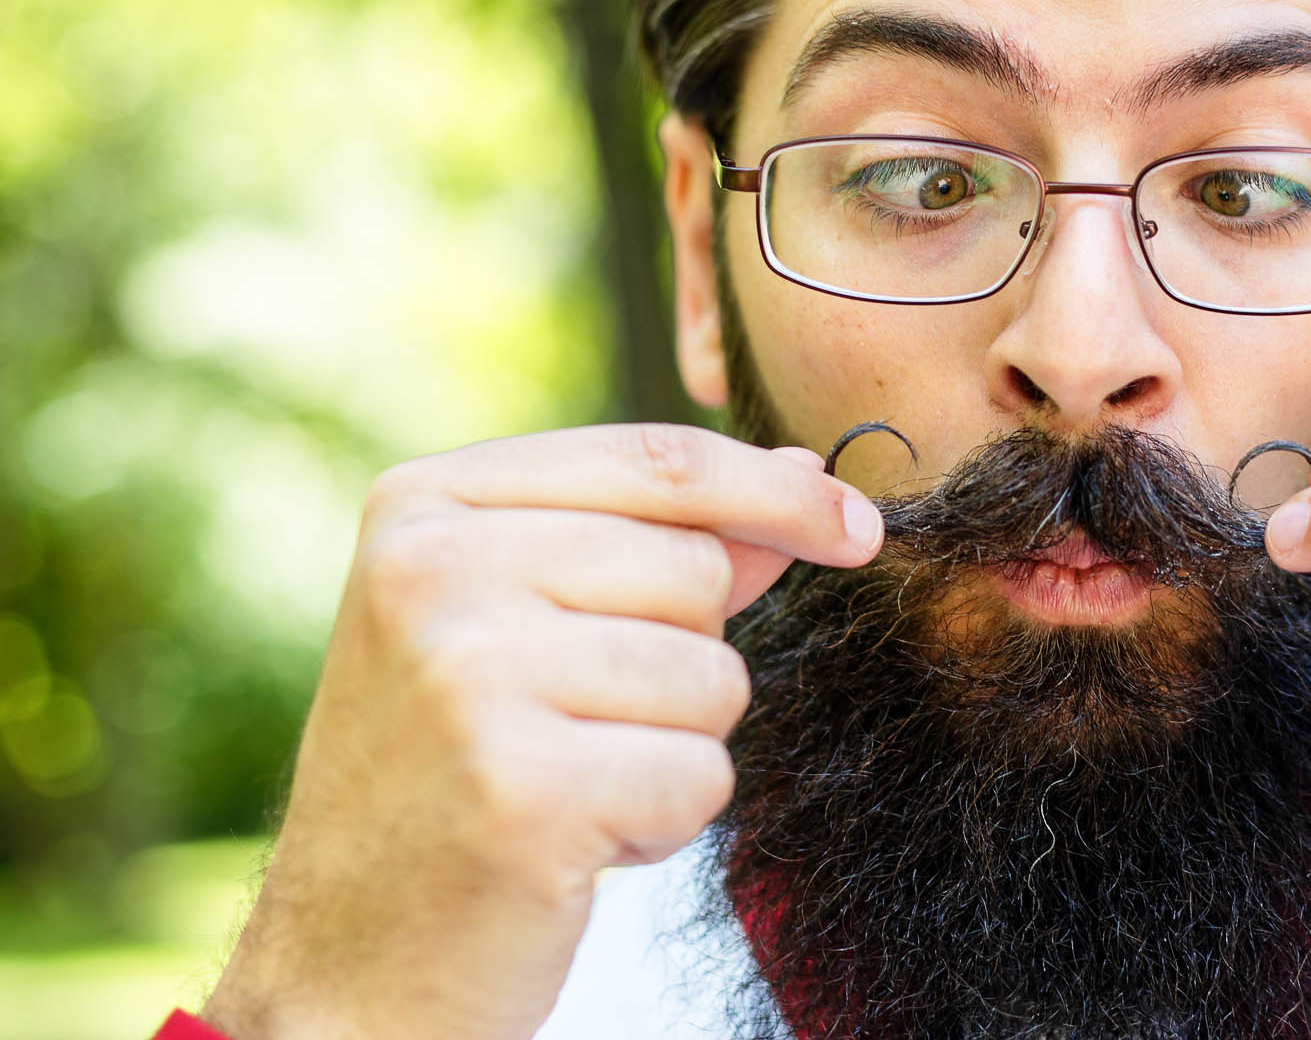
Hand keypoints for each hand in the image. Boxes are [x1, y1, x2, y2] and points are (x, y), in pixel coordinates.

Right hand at [203, 424, 882, 1039]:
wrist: (349, 960)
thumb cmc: (452, 774)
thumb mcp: (524, 621)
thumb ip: (657, 542)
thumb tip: (808, 477)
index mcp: (426, 504)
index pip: (657, 458)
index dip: (775, 490)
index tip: (854, 523)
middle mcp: (433, 569)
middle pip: (699, 568)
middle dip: (685, 657)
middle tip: (577, 723)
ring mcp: (469, 674)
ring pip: (714, 674)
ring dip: (674, 744)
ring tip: (568, 780)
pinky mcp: (522, 785)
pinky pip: (703, 773)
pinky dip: (664, 820)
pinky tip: (574, 840)